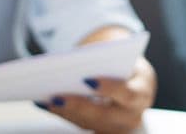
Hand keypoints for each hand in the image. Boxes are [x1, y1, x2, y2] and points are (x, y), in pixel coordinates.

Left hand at [36, 57, 155, 133]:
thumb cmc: (125, 66)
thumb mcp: (123, 58)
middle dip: (78, 106)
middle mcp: (131, 116)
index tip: (87, 79)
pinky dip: (62, 114)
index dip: (109, 88)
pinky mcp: (101, 131)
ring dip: (65, 112)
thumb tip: (76, 61)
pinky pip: (80, 124)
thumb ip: (106, 59)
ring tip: (45, 99)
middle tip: (56, 96)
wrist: (136, 83)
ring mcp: (116, 128)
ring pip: (88, 124)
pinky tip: (44, 103)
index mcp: (141, 93)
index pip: (127, 94)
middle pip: (103, 116)